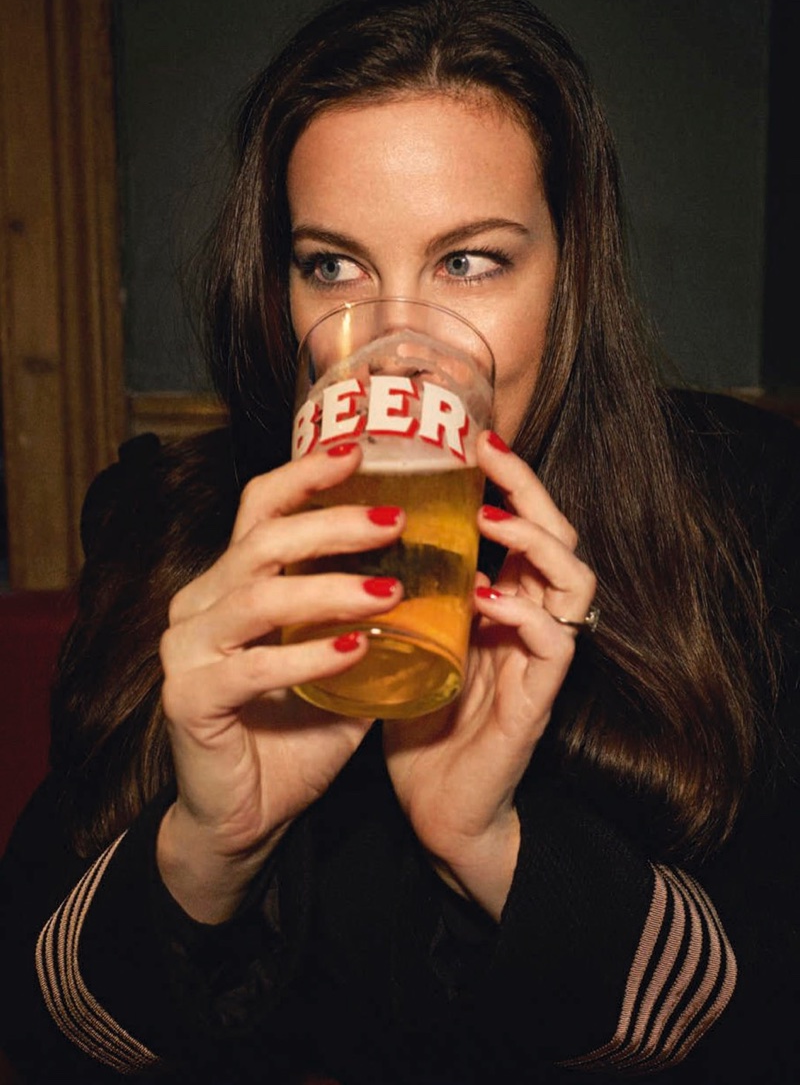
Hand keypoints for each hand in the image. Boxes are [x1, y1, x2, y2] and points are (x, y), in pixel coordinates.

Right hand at [157, 443, 404, 921]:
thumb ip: (365, 616)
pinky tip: (356, 650)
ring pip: (258, 595)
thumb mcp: (337, 659)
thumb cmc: (293, 731)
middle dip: (333, 524)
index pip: (260, 508)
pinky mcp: (190, 698)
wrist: (245, 814)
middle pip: (262, 540)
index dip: (306, 474)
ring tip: (391, 591)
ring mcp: (187, 650)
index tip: (360, 450)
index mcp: (229, 583)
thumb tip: (442, 572)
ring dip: (330, 587)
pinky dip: (310, 655)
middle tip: (396, 522)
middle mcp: (199, 604)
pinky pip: (254, 666)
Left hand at [383, 431, 595, 918]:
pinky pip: (553, 643)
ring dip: (535, 542)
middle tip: (489, 451)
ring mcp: (540, 659)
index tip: (472, 437)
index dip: (508, 477)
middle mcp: (532, 620)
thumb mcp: (409, 637)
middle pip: (560, 536)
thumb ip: (405, 589)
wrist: (438, 807)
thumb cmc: (421, 718)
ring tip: (490, 519)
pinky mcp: (537, 701)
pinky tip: (484, 597)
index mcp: (505, 600)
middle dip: (529, 487)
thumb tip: (355, 529)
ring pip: (574, 581)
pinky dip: (522, 612)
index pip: (524, 523)